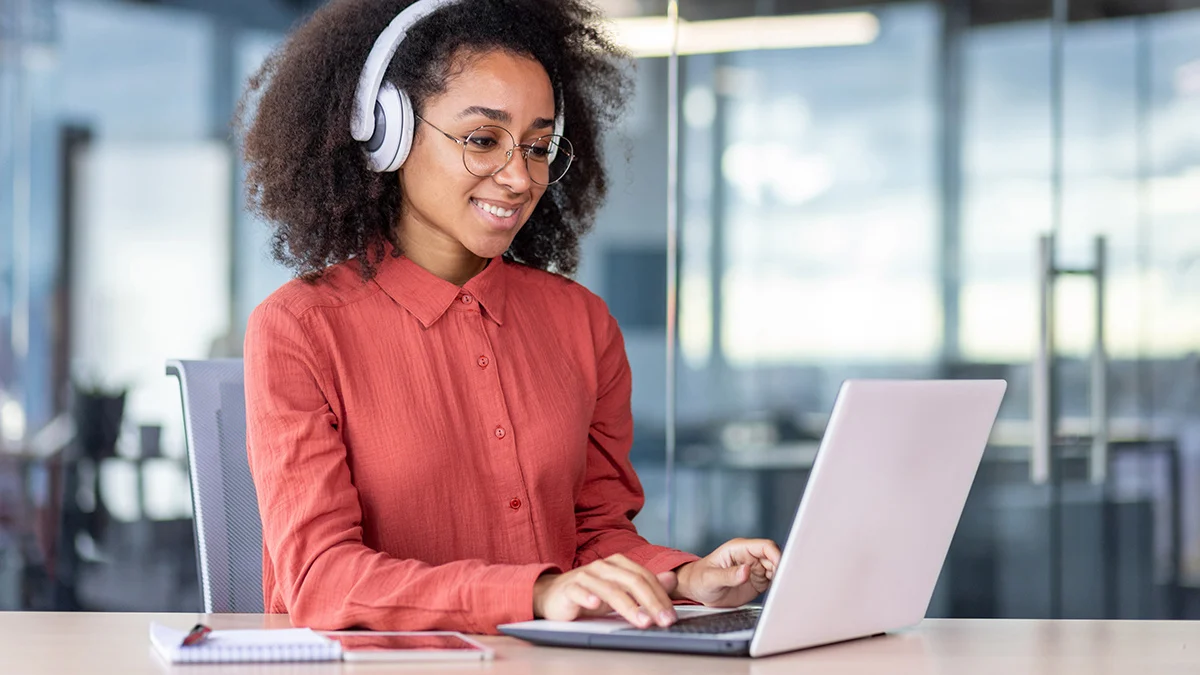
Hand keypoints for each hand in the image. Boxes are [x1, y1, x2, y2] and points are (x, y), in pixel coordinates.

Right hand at [532, 554, 679, 627]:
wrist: (552, 595)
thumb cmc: (589, 595)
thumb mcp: (620, 591)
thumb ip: (645, 585)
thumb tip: (672, 579)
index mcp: (618, 564)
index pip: (645, 577)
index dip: (660, 596)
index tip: (671, 616)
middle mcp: (603, 567)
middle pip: (632, 581)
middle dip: (651, 602)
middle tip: (663, 621)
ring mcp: (585, 576)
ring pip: (610, 589)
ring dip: (629, 606)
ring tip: (642, 621)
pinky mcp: (569, 588)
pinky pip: (580, 591)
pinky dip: (588, 598)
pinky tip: (595, 605)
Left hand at [672, 538, 780, 606]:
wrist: (696, 591)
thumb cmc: (699, 579)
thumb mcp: (710, 579)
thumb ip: (728, 575)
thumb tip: (746, 571)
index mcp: (738, 549)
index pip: (765, 546)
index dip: (776, 555)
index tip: (781, 568)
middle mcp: (749, 557)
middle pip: (774, 557)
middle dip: (781, 568)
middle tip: (782, 583)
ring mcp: (754, 569)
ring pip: (776, 569)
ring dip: (780, 578)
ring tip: (780, 590)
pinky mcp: (756, 582)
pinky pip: (772, 581)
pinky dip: (777, 586)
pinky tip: (776, 593)